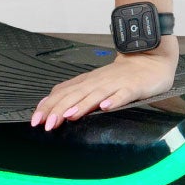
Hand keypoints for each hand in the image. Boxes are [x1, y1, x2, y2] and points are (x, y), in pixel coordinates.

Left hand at [30, 48, 177, 130]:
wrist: (148, 60)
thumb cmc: (119, 76)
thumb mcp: (93, 83)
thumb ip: (75, 93)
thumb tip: (51, 105)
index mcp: (86, 82)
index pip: (62, 93)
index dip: (48, 106)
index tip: (36, 120)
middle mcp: (97, 82)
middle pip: (75, 95)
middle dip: (59, 109)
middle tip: (47, 124)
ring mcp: (115, 84)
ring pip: (95, 94)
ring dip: (82, 105)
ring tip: (69, 116)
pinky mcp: (133, 87)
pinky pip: (123, 94)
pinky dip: (114, 100)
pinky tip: (106, 107)